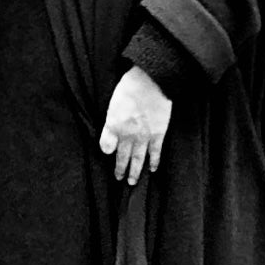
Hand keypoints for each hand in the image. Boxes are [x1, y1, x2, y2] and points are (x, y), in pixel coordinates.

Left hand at [97, 66, 172, 186]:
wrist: (151, 83)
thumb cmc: (130, 88)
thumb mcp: (112, 105)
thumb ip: (109, 126)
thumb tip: (107, 144)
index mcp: (113, 126)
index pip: (106, 146)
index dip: (108, 152)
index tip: (109, 156)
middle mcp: (127, 135)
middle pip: (122, 156)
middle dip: (120, 169)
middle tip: (120, 179)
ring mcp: (143, 136)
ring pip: (138, 158)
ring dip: (135, 171)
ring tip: (133, 182)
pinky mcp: (158, 134)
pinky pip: (155, 152)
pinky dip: (154, 162)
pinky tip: (152, 169)